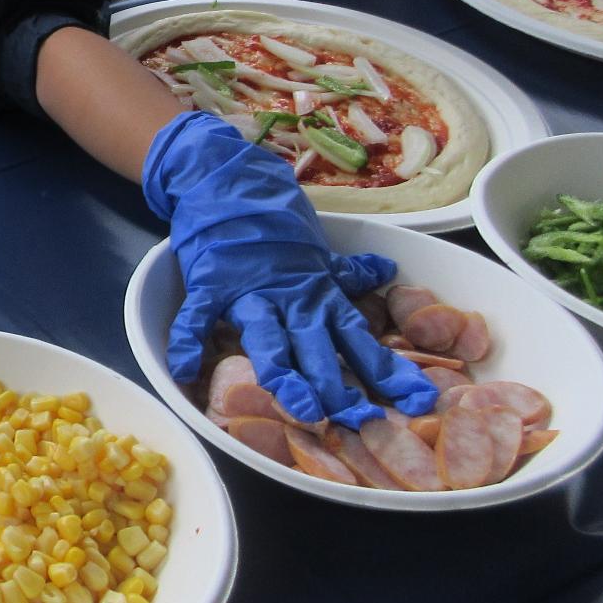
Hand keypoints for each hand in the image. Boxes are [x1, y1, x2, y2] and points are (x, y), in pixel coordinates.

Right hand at [144, 113, 436, 430]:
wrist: (228, 182)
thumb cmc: (272, 225)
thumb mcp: (316, 252)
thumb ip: (347, 271)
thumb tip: (387, 271)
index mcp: (317, 293)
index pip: (359, 339)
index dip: (387, 372)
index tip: (417, 402)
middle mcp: (289, 297)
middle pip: (318, 347)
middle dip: (338, 386)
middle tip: (359, 419)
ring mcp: (248, 291)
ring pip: (269, 337)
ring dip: (286, 374)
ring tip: (303, 409)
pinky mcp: (208, 283)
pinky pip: (197, 315)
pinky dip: (188, 339)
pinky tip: (184, 369)